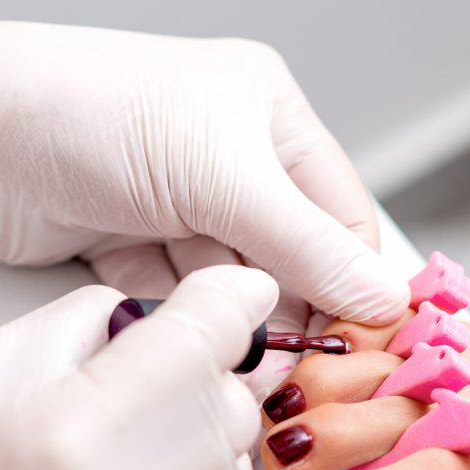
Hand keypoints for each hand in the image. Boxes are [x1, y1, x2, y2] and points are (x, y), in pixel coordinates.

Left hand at [0, 21, 407, 323]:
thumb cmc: (87, 110)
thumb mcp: (222, 176)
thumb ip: (310, 246)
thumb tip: (382, 296)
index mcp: (270, 122)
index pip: (341, 219)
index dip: (354, 282)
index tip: (358, 341)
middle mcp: (233, 165)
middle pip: (291, 262)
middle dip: (285, 308)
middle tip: (291, 358)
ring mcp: (185, 209)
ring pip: (237, 289)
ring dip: (229, 317)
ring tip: (223, 335)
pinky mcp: (141, 247)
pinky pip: (185, 299)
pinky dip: (178, 314)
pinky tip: (167, 307)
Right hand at [0, 265, 276, 469]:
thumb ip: (96, 325)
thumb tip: (183, 318)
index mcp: (59, 432)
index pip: (198, 347)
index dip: (232, 303)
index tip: (241, 292)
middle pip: (229, 412)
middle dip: (212, 373)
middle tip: (168, 363)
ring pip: (230, 467)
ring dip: (204, 428)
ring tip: (141, 420)